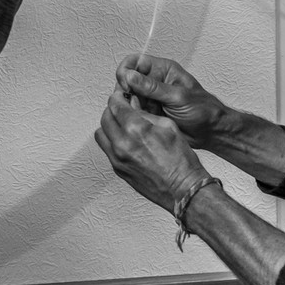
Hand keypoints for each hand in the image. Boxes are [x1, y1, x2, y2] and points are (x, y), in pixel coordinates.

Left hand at [95, 90, 209, 213]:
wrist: (184, 189)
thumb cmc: (181, 160)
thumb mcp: (168, 127)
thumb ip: (146, 113)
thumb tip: (133, 105)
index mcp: (136, 129)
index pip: (116, 105)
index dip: (118, 97)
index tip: (121, 96)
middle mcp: (122, 144)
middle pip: (105, 117)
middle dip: (112, 109)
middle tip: (121, 107)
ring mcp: (117, 158)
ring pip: (101, 133)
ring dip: (109, 125)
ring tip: (121, 124)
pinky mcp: (118, 169)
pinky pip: (106, 149)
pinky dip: (111, 140)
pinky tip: (124, 139)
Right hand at [115, 53, 234, 151]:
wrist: (210, 132)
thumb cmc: (203, 111)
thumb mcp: (178, 96)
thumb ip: (153, 87)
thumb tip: (130, 76)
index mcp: (163, 70)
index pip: (135, 61)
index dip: (126, 71)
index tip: (126, 85)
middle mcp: (154, 82)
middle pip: (126, 80)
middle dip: (126, 92)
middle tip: (135, 103)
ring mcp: (150, 98)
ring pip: (127, 97)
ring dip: (130, 106)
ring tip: (143, 114)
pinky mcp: (148, 112)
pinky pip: (132, 112)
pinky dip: (134, 117)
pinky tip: (145, 120)